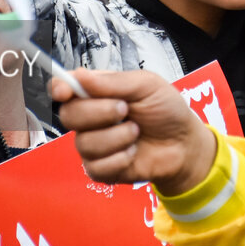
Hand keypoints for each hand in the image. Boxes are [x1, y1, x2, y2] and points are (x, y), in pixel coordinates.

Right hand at [52, 69, 218, 195]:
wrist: (184, 144)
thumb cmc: (167, 110)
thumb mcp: (147, 85)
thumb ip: (114, 82)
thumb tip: (79, 76)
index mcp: (98, 91)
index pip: (64, 87)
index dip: (59, 88)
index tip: (64, 92)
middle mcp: (91, 117)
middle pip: (68, 115)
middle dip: (98, 112)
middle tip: (125, 110)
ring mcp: (94, 144)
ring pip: (83, 143)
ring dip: (116, 137)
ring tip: (136, 132)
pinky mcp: (101, 169)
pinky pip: (95, 167)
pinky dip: (119, 159)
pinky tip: (133, 153)